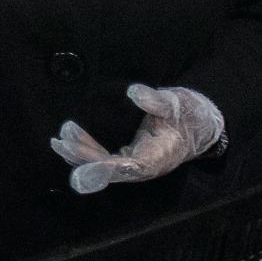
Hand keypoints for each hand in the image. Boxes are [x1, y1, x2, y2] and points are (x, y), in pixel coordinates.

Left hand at [51, 85, 225, 194]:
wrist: (202, 123)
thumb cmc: (191, 114)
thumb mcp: (178, 104)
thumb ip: (157, 101)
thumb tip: (134, 91)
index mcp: (156, 158)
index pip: (126, 168)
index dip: (104, 169)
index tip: (83, 168)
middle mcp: (142, 167)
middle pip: (108, 168)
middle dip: (83, 157)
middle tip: (60, 141)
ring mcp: (135, 162)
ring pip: (103, 164)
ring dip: (80, 154)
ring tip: (59, 139)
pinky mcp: (130, 155)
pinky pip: (104, 158)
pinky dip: (87, 150)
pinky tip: (71, 139)